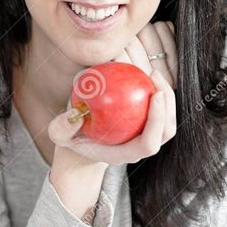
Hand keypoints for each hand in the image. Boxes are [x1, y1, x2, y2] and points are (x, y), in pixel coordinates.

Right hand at [47, 21, 177, 165]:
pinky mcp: (145, 124)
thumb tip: (75, 115)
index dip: (157, 122)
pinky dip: (157, 91)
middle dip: (168, 106)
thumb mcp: (58, 133)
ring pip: (168, 119)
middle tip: (155, 79)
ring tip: (154, 74)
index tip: (156, 95)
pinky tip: (148, 73)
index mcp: (123, 154)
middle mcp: (138, 147)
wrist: (80, 141)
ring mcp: (144, 136)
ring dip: (167, 96)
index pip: (148, 144)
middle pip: (166, 131)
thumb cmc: (71, 137)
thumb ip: (62, 127)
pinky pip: (159, 108)